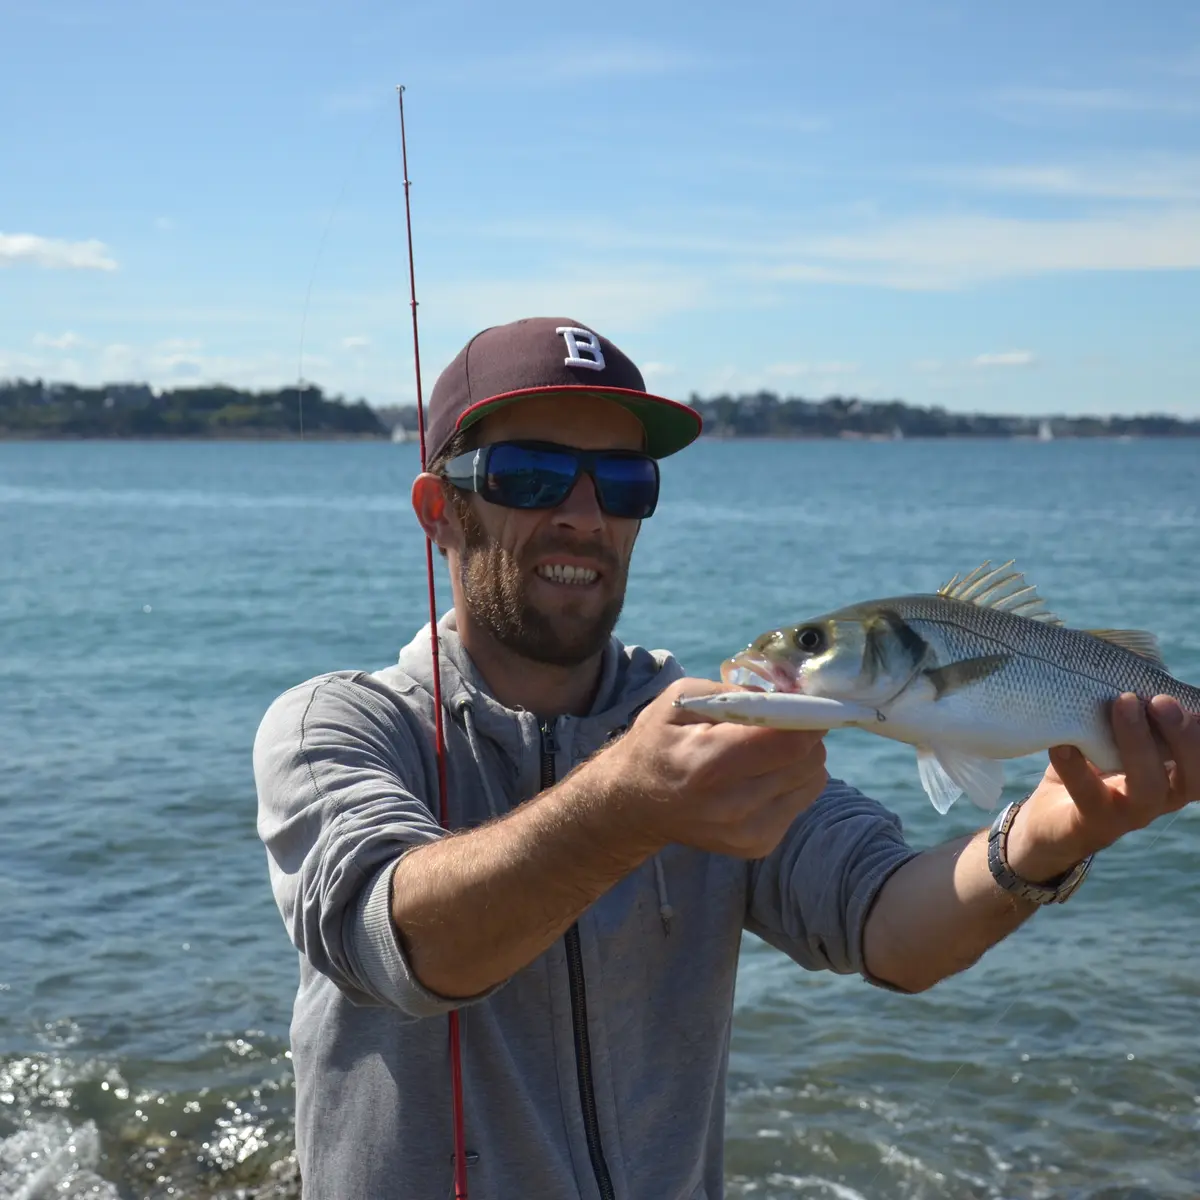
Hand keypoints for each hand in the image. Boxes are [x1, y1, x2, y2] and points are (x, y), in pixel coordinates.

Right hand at [594, 678, 828, 858]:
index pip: (789, 742)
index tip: (802, 702)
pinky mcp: (758, 845)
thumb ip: (733, 693)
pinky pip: (801, 801)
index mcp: (710, 763)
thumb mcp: (680, 700)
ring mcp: (748, 831)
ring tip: (764, 753)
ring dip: (799, 759)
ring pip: (813, 780)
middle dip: (803, 734)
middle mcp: (733, 804)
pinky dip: (790, 783)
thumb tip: (784, 697)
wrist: (634, 805)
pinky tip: (758, 778)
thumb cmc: (657, 743)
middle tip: (779, 724)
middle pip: (809, 760)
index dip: (806, 716)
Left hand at [1005, 693, 1198, 882]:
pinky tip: (1064, 743)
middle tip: (1160, 699)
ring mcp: (1129, 813)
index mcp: (1174, 772)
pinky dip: (1075, 767)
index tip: (1185, 696)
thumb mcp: (1111, 732)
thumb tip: (1139, 664)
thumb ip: (1129, 709)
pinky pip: (1089, 797)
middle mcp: (1162, 795)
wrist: (1048, 818)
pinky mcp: (1092, 822)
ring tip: (1122, 705)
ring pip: (1149, 786)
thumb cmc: (1088, 764)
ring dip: (1138, 743)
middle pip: (1194, 776)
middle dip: (1184, 735)